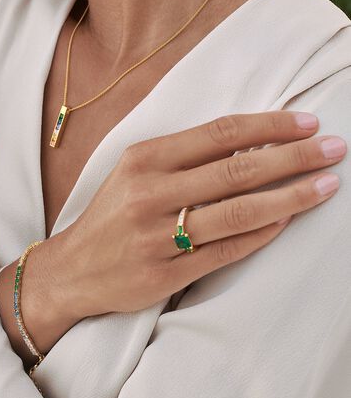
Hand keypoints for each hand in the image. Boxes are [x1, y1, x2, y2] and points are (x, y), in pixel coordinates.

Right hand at [38, 111, 345, 319]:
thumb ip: (182, 158)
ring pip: (238, 213)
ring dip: (290, 198)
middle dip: (294, 158)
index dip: (269, 126)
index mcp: (142, 160)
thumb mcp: (133, 172)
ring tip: (326, 185)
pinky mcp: (165, 274)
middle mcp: (149, 195)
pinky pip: (225, 251)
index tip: (308, 123)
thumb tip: (249, 144)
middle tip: (336, 149)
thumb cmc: (110, 216)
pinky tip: (286, 222)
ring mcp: (157, 237)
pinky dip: (261, 235)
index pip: (219, 134)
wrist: (73, 269)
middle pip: (237, 171)